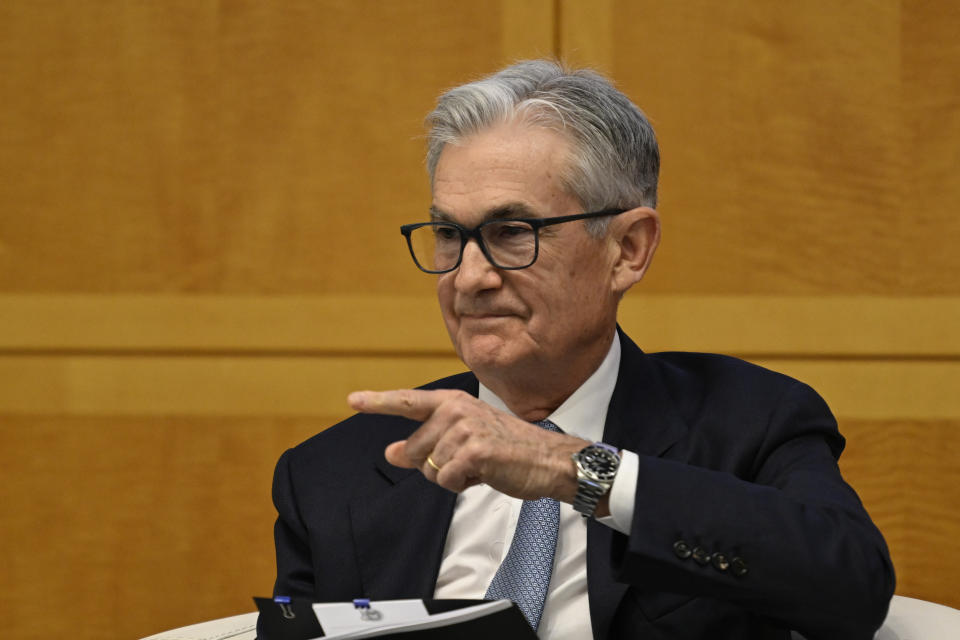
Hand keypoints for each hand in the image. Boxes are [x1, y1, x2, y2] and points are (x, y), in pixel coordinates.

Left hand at [348, 389, 587, 500]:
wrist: (548, 460)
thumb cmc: (508, 450)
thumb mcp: (463, 442)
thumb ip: (425, 444)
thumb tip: (390, 451)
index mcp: (452, 402)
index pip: (408, 401)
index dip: (378, 402)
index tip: (353, 400)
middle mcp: (455, 409)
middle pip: (414, 450)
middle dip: (434, 466)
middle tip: (468, 462)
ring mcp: (465, 427)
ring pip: (429, 469)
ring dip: (451, 477)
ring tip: (480, 466)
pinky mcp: (475, 450)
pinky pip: (446, 480)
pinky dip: (461, 485)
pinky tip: (484, 474)